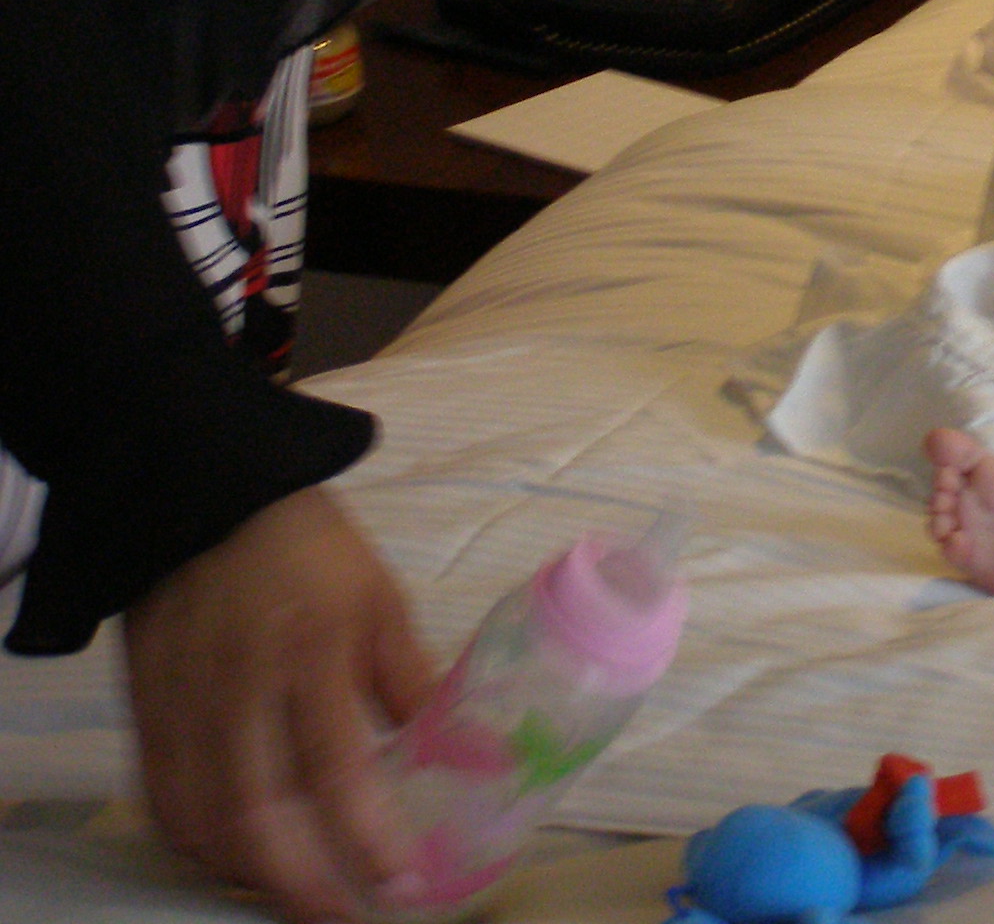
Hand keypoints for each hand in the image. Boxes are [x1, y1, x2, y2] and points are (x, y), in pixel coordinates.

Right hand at [122, 486, 435, 923]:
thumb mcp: (379, 599)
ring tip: (297, 898)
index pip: (334, 764)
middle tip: (344, 916)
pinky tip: (235, 863)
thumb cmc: (308, 549)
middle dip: (301, 883)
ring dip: (248, 875)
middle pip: (256, 813)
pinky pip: (161, 801)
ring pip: (201, 821)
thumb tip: (461, 747)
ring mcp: (181, 704)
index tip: (399, 879)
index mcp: (310, 649)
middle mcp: (237, 687)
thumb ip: (410, 678)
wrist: (204, 499)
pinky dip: (197, 846)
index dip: (364, 832)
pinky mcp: (144, 712)